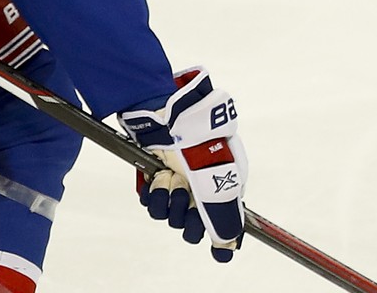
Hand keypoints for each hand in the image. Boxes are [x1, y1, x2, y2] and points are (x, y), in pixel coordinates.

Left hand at [119, 68, 247, 261]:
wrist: (172, 123)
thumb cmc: (203, 150)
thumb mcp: (222, 184)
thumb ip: (225, 218)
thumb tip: (225, 252)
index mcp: (223, 194)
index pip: (221, 230)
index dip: (216, 238)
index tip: (213, 243)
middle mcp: (200, 195)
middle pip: (191, 230)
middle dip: (188, 218)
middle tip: (187, 195)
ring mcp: (176, 188)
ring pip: (168, 219)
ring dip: (169, 202)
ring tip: (171, 180)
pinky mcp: (154, 181)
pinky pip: (151, 204)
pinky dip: (154, 194)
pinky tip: (158, 178)